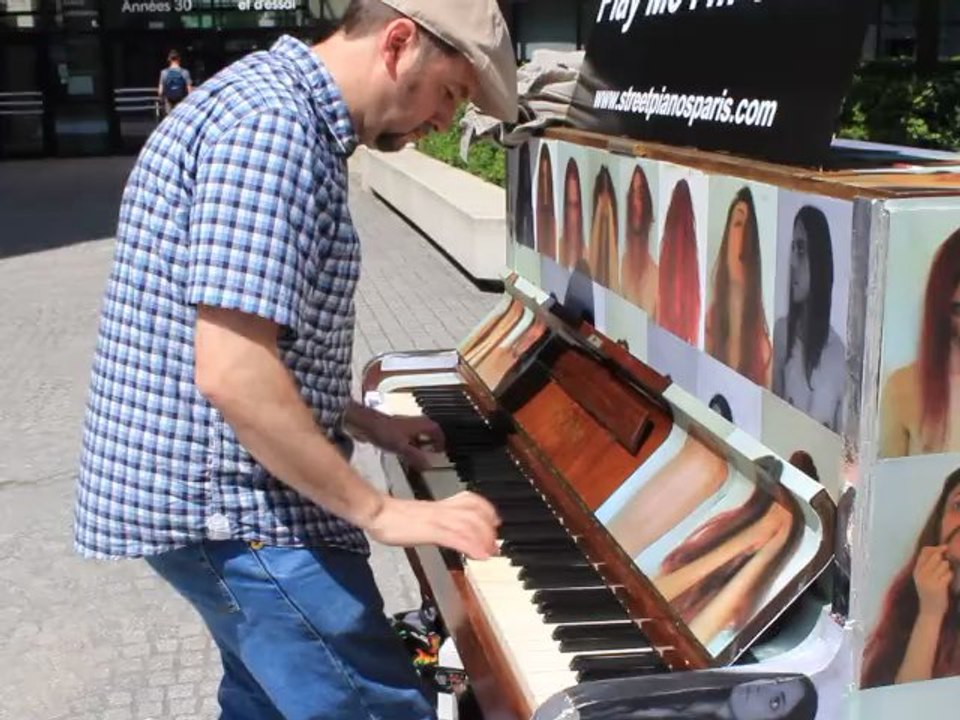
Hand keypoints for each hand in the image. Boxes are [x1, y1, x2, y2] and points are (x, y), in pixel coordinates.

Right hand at [365, 493, 500, 559]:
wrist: (378, 513)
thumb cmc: (395, 517)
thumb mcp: (422, 517)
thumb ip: (438, 521)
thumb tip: (450, 532)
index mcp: (441, 505)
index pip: (471, 500)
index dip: (487, 510)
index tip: (495, 522)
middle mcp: (443, 508)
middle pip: (475, 512)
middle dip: (489, 529)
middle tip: (495, 545)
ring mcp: (438, 518)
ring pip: (469, 524)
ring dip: (484, 539)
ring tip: (491, 552)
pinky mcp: (431, 530)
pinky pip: (456, 537)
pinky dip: (472, 546)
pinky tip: (480, 556)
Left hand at [369, 414, 444, 470]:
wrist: (365, 423)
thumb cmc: (384, 431)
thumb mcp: (402, 447)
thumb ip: (416, 456)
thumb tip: (429, 465)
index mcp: (419, 424)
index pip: (436, 430)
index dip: (441, 440)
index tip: (441, 450)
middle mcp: (413, 423)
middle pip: (428, 430)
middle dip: (432, 441)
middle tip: (433, 453)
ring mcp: (402, 425)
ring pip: (417, 433)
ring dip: (421, 442)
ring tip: (421, 454)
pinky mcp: (393, 429)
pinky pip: (406, 436)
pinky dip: (409, 444)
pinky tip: (404, 452)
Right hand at [913, 545, 951, 618]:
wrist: (929, 611)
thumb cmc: (929, 592)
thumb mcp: (923, 577)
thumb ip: (927, 565)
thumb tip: (938, 551)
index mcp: (916, 570)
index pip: (925, 551)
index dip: (935, 548)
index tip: (944, 549)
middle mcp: (921, 573)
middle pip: (936, 556)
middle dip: (943, 559)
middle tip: (944, 568)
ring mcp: (930, 580)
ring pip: (944, 564)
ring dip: (947, 569)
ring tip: (943, 577)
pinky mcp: (939, 586)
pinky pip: (949, 574)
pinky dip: (950, 576)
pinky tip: (946, 582)